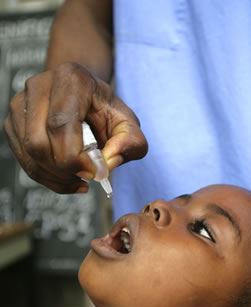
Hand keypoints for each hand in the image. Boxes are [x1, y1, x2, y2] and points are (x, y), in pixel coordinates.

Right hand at [4, 62, 147, 193]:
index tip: (92, 173)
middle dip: (65, 170)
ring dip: (56, 176)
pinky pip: (24, 160)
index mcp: (71, 78)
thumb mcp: (128, 124)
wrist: (84, 98)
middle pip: (39, 143)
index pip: (61, 124)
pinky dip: (47, 177)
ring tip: (78, 175)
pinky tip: (66, 176)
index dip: (74, 157)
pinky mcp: (13, 123)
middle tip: (87, 175)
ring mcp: (21, 104)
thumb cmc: (104, 111)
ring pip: (29, 154)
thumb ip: (131, 142)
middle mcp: (39, 86)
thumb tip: (109, 162)